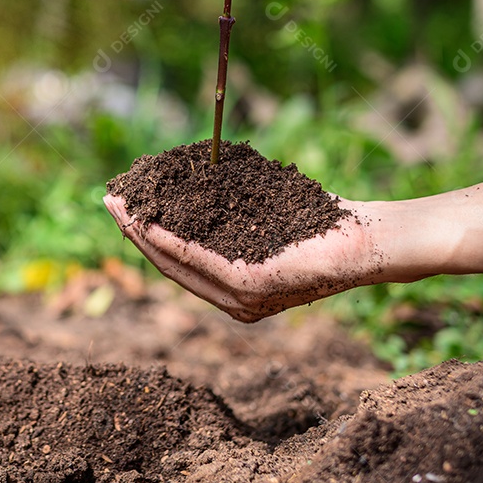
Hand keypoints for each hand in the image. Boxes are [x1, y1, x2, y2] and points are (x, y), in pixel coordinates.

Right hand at [103, 194, 388, 321]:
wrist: (373, 242)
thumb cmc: (325, 224)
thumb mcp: (265, 217)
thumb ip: (229, 214)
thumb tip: (195, 178)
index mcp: (236, 291)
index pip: (178, 263)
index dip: (144, 234)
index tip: (123, 205)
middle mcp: (235, 303)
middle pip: (168, 264)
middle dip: (133, 230)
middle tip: (108, 200)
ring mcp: (243, 299)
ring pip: (176, 263)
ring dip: (142, 233)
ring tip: (120, 205)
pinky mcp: (253, 287)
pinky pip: (198, 261)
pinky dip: (168, 240)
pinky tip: (149, 221)